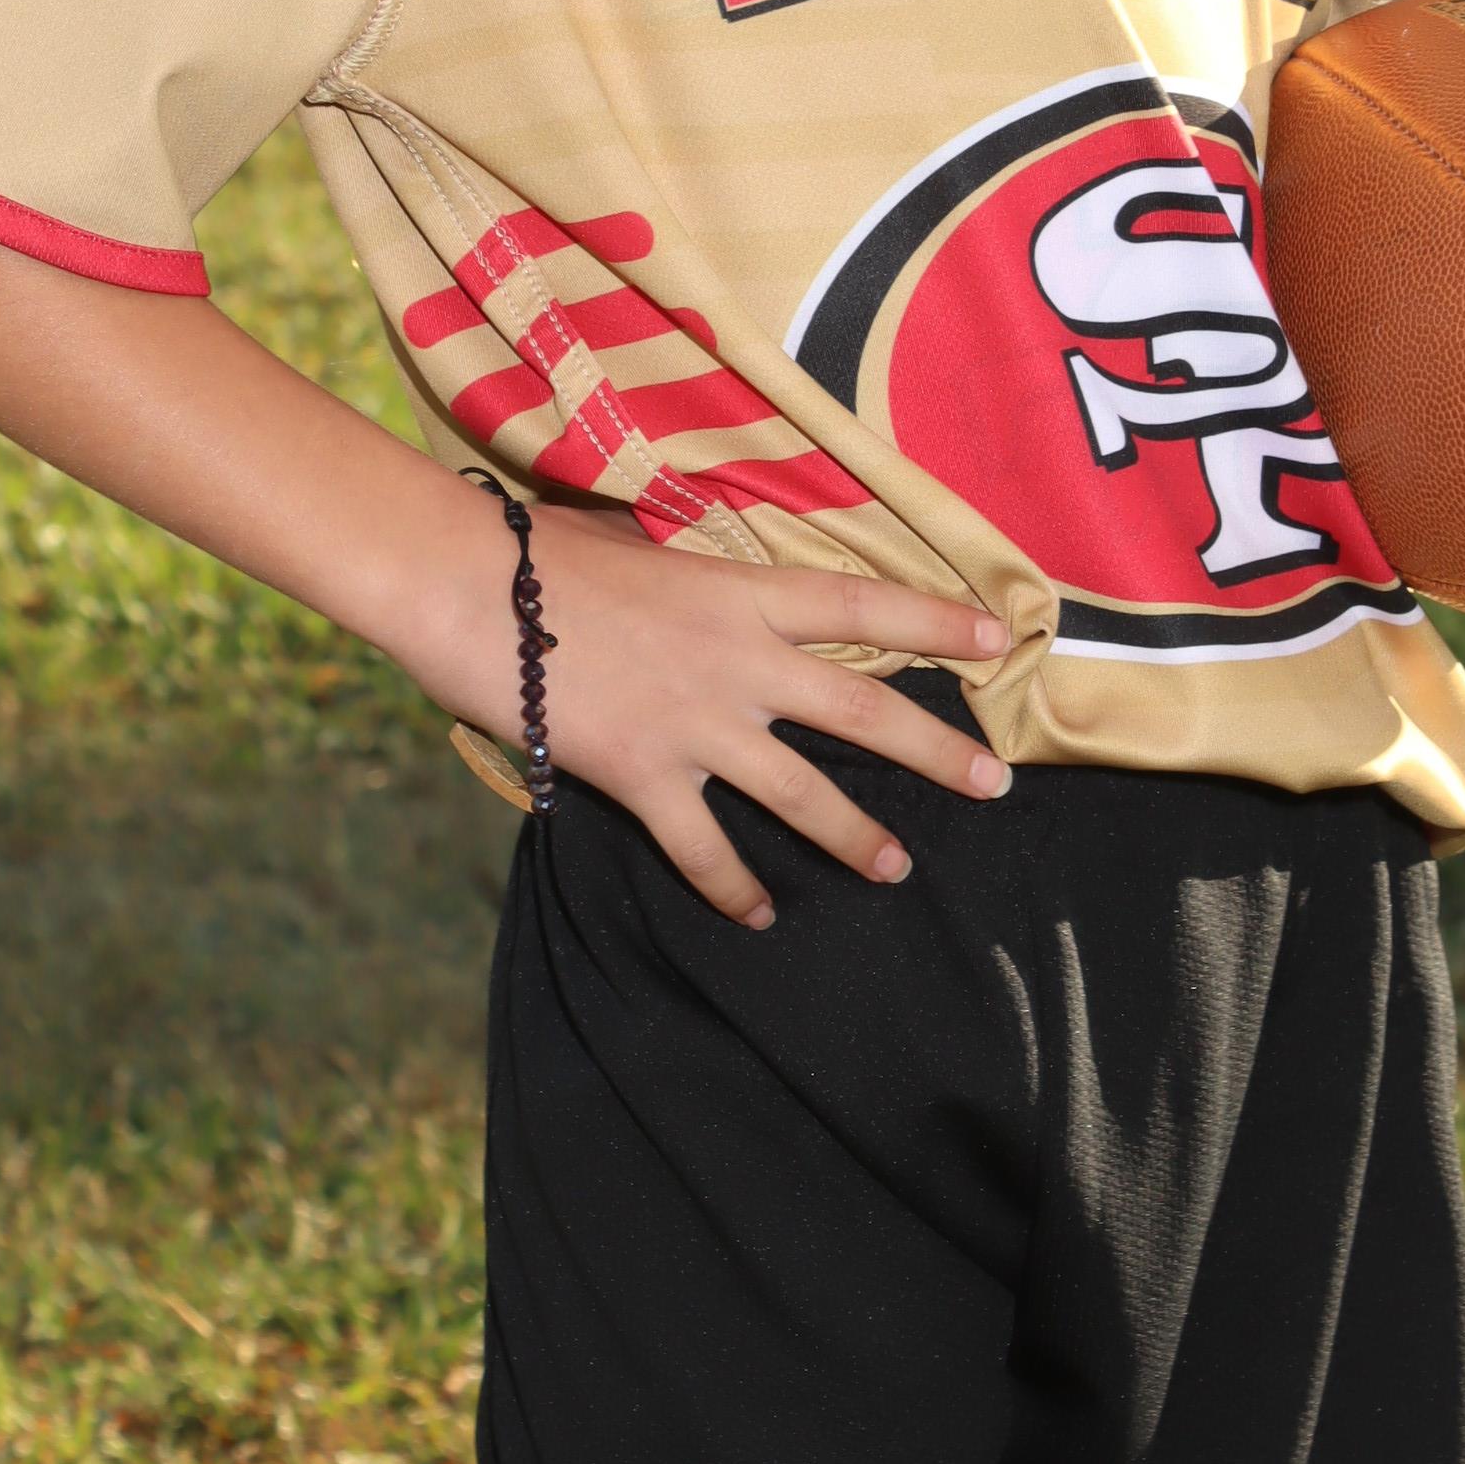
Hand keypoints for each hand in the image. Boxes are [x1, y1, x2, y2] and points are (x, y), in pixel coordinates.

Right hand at [425, 488, 1009, 927]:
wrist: (465, 588)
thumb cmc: (537, 553)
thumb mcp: (634, 548)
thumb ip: (684, 580)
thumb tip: (693, 587)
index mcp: (738, 592)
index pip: (862, 603)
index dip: (937, 617)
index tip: (999, 636)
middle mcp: (736, 660)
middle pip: (860, 707)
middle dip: (934, 750)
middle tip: (992, 784)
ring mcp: (695, 723)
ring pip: (800, 792)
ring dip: (855, 835)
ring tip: (896, 868)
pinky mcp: (643, 776)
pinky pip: (704, 849)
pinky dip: (734, 889)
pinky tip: (758, 916)